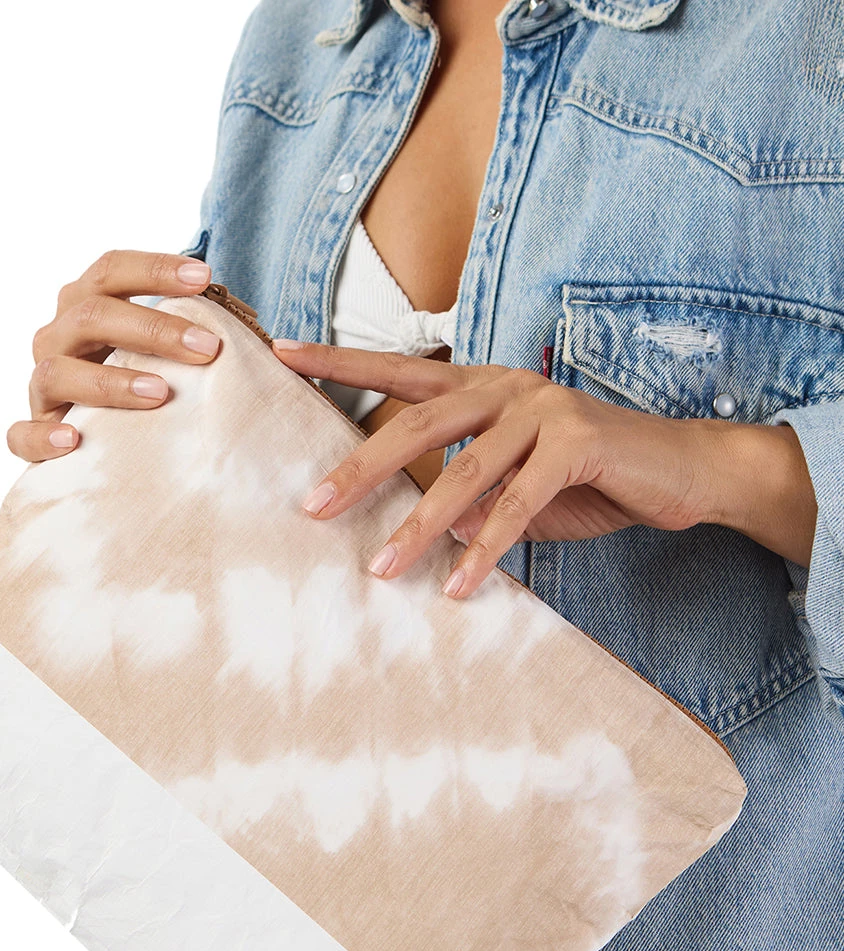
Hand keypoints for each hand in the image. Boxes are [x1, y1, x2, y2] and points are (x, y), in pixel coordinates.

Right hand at [7, 250, 222, 462]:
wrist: (100, 443)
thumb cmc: (146, 387)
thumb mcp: (166, 354)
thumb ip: (198, 339)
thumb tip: (274, 345)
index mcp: (86, 306)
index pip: (111, 271)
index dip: (154, 268)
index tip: (206, 277)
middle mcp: (58, 337)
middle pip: (91, 315)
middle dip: (151, 328)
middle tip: (206, 348)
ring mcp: (42, 385)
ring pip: (58, 372)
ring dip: (110, 382)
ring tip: (160, 393)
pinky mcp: (33, 432)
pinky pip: (22, 434)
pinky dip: (43, 436)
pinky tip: (75, 440)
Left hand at [271, 340, 816, 594]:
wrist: (679, 471)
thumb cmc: (587, 477)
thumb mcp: (513, 484)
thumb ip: (465, 494)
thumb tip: (417, 530)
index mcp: (482, 386)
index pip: (401, 369)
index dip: (341, 361)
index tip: (284, 352)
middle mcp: (506, 387)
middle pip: (416, 420)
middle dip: (361, 466)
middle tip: (312, 505)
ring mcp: (544, 411)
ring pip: (465, 470)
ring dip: (419, 526)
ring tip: (381, 568)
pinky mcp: (579, 444)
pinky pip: (520, 503)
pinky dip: (486, 548)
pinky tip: (459, 585)